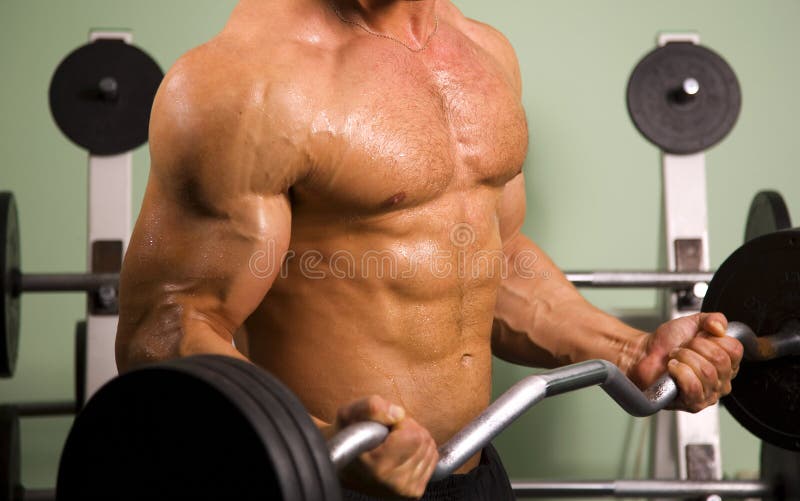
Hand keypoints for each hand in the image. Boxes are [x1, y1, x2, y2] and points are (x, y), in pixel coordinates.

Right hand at [335, 396, 438, 498]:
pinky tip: (401, 453)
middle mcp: (395, 484)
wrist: (342, 465)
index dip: (402, 423)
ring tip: (392, 444)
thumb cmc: (346, 436)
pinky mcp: (414, 493)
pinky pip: (432, 460)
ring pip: (430, 449)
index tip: (386, 427)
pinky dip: (419, 451)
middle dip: (409, 430)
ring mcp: (406, 491)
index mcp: (379, 467)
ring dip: (414, 440)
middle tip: (389, 434)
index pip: (414, 436)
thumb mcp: (349, 414)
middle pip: (424, 441)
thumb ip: (372, 407)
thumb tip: (399, 414)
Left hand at [627, 313, 743, 411]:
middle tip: (681, 349)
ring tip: (675, 359)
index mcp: (727, 362)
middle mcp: (722, 380)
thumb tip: (720, 328)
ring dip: (684, 359)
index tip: (696, 339)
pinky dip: (679, 372)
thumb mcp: (693, 322)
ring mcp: (709, 394)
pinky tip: (672, 369)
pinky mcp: (694, 404)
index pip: (734, 349)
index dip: (712, 339)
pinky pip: (693, 387)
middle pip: (720, 361)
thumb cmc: (667, 342)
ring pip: (706, 373)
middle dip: (694, 348)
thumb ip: (712, 319)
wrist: (644, 353)